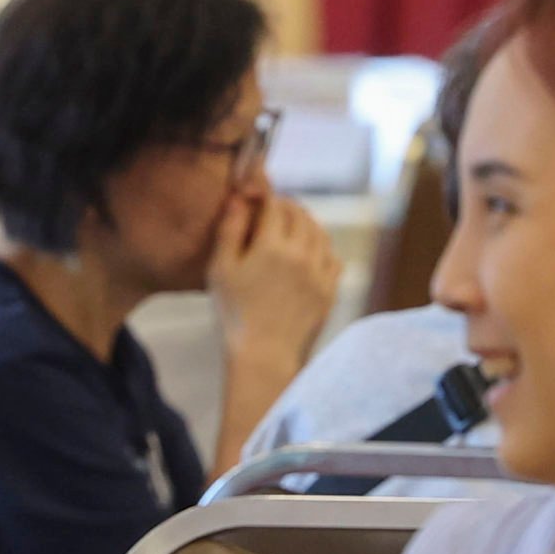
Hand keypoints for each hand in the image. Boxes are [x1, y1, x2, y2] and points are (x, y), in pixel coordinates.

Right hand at [206, 189, 341, 381]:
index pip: (276, 205)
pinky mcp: (330, 291)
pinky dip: (323, 249)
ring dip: (307, 225)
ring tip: (293, 229)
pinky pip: (334, 258)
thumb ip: (230, 230)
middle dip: (287, 208)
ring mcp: (320, 273)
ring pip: (320, 234)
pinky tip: (310, 255)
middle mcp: (302, 254)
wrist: (264, 356)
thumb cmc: (235, 313)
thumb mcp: (220, 270)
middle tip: (274, 211)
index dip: (266, 198)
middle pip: (301, 215)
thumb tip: (239, 198)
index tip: (257, 200)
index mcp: (272, 246)